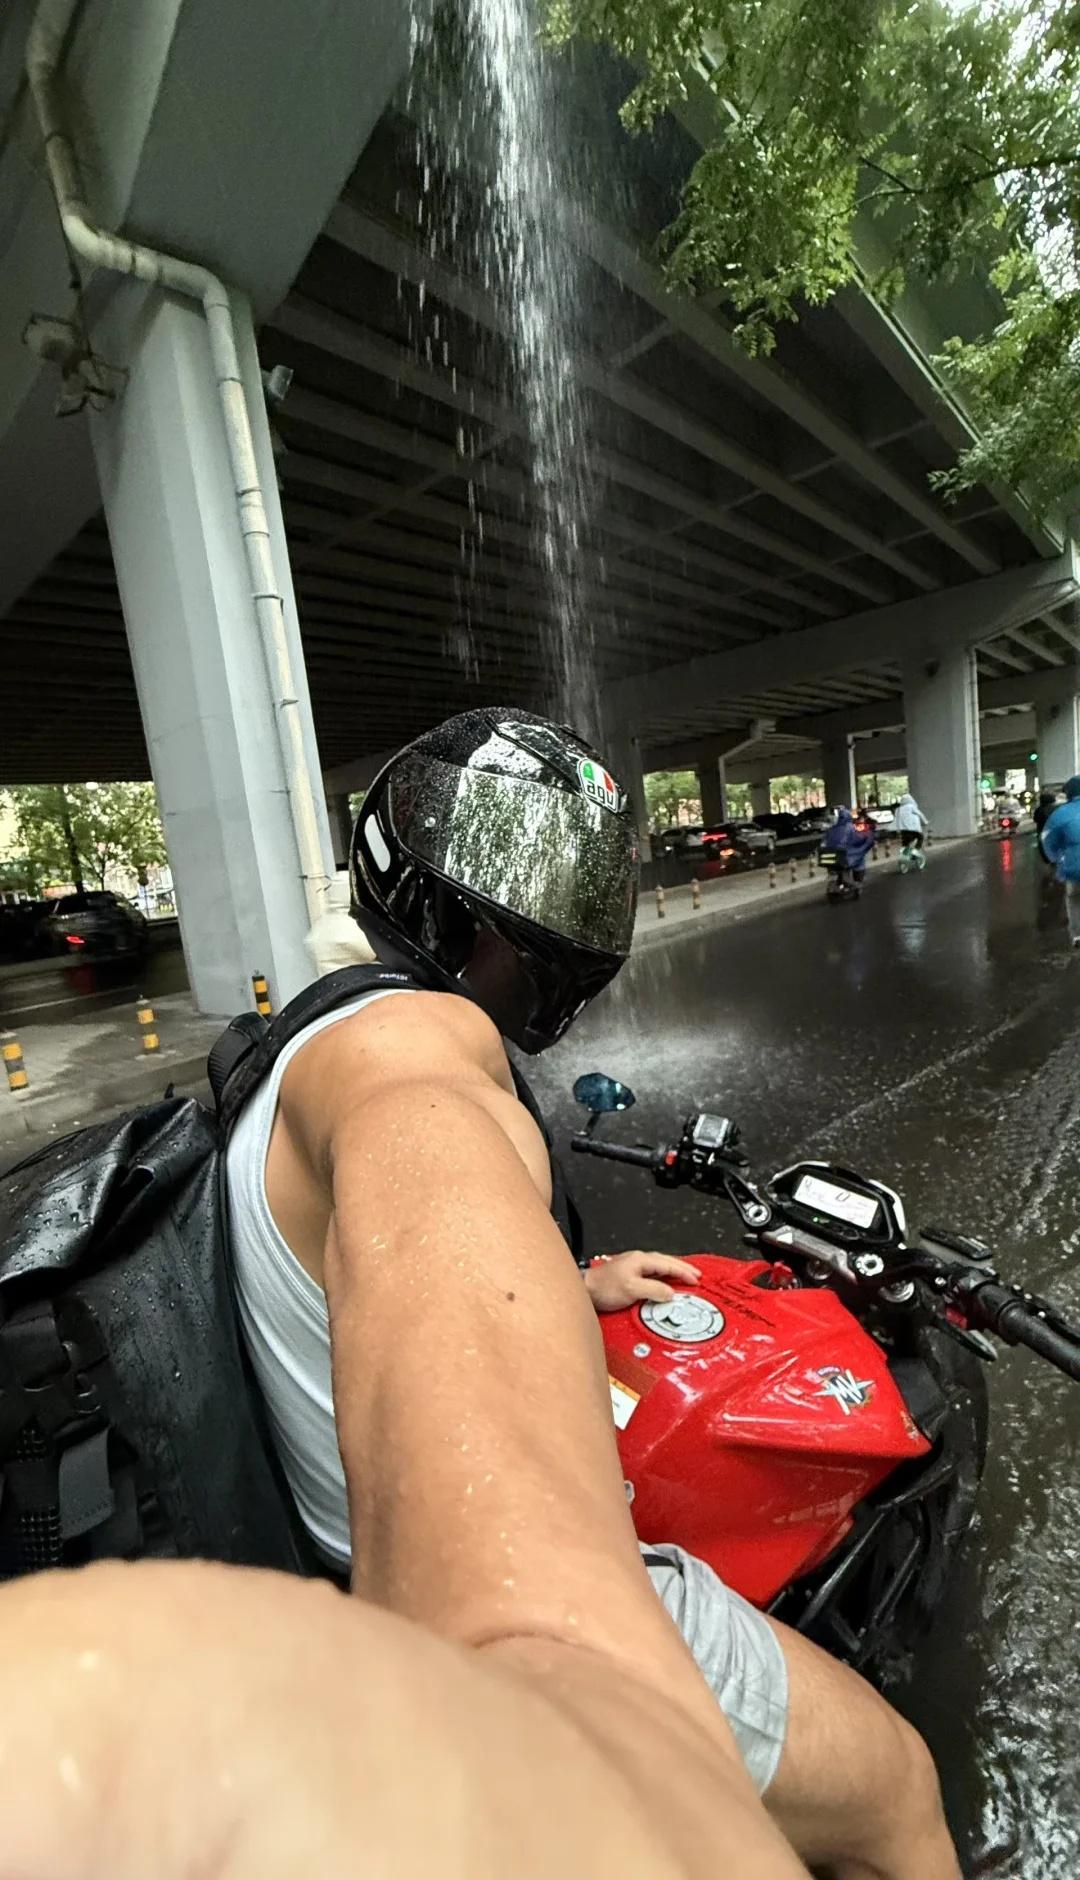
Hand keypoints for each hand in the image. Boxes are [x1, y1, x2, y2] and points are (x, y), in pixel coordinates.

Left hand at [584, 1250, 702, 1312]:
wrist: (585, 1290)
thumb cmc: (604, 1288)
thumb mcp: (632, 1289)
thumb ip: (654, 1290)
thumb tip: (670, 1293)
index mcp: (640, 1260)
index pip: (668, 1264)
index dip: (684, 1271)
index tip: (696, 1279)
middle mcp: (637, 1260)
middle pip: (665, 1261)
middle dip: (682, 1268)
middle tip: (696, 1275)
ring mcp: (632, 1266)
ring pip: (659, 1266)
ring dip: (673, 1271)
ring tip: (684, 1278)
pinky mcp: (627, 1274)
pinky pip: (651, 1273)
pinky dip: (662, 1276)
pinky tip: (664, 1282)